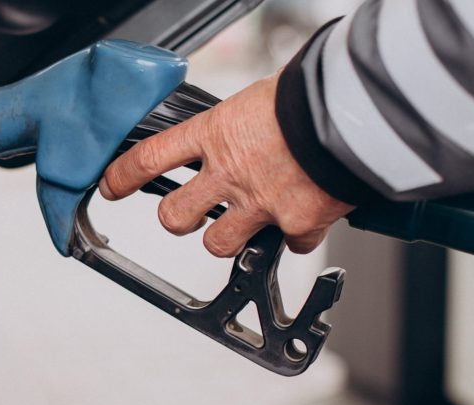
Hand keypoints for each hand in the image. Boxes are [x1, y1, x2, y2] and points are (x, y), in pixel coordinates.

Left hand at [98, 72, 353, 256]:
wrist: (361, 111)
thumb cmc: (316, 91)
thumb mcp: (262, 96)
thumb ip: (243, 122)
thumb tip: (247, 124)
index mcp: (216, 132)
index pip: (150, 157)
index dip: (124, 176)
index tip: (112, 185)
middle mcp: (231, 172)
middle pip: (174, 217)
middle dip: (178, 218)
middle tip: (192, 212)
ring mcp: (261, 203)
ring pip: (219, 243)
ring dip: (230, 237)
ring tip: (249, 220)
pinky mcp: (298, 223)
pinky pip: (290, 244)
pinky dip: (297, 235)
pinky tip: (307, 215)